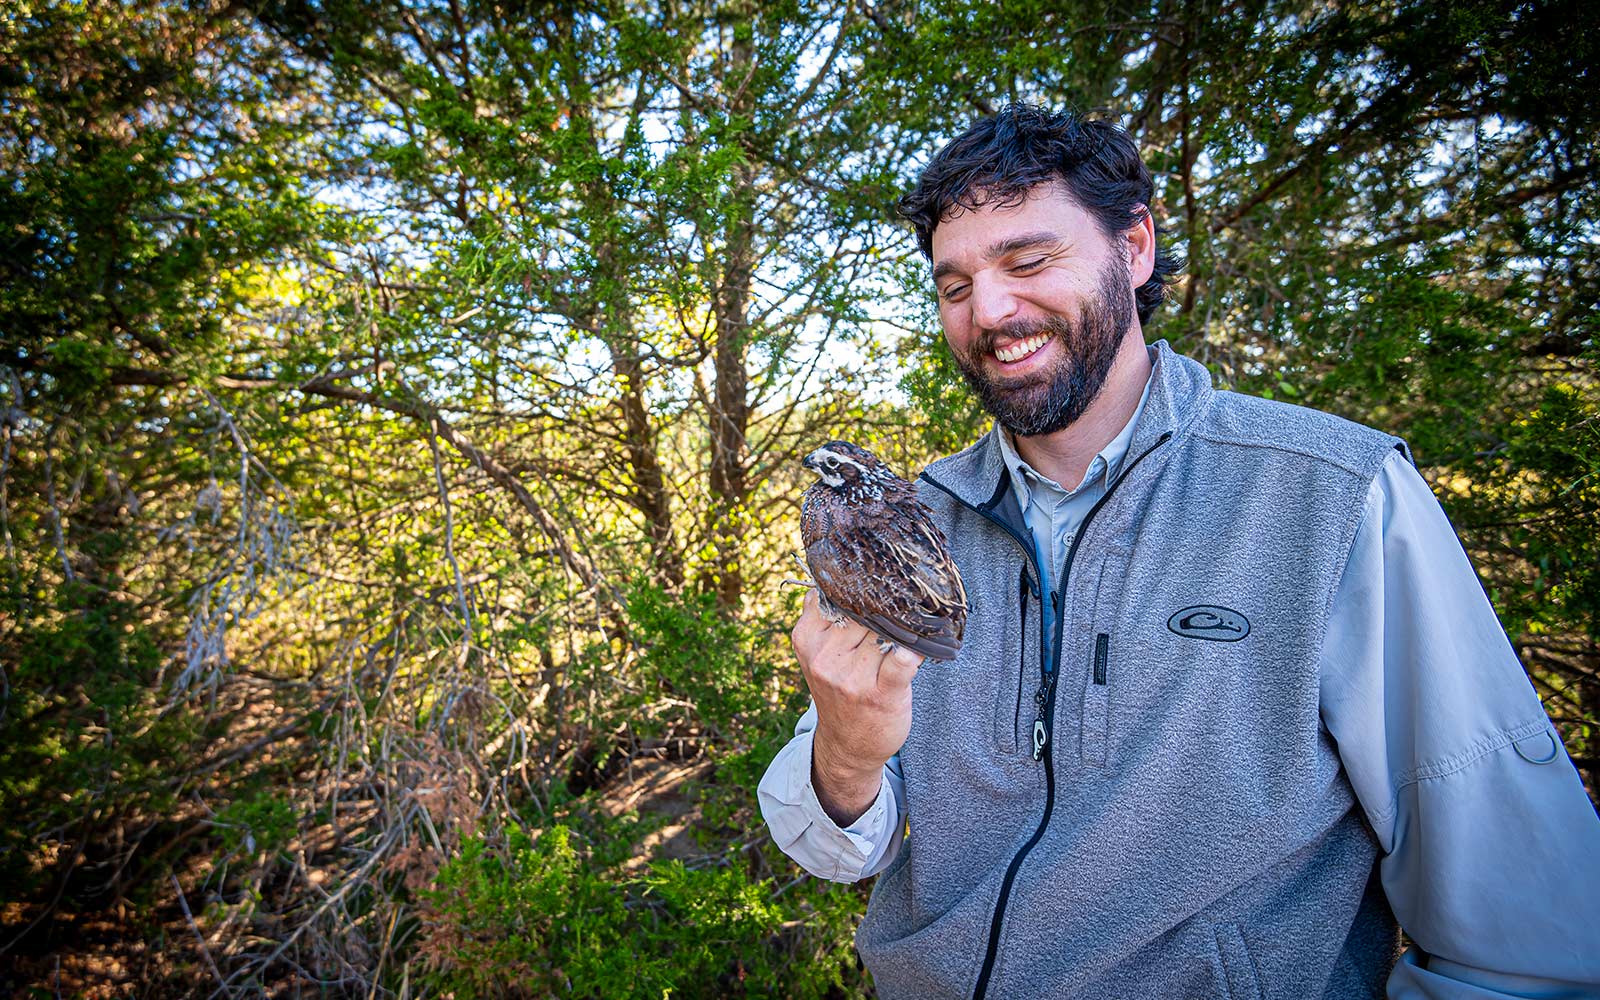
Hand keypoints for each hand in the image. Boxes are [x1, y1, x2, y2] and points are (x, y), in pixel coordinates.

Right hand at [791, 589, 922, 825]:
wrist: (846, 746)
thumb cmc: (839, 692)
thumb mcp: (818, 653)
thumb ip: (827, 618)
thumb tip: (851, 573)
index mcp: (807, 639)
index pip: (836, 593)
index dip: (860, 583)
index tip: (878, 575)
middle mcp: (826, 656)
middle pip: (863, 610)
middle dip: (885, 605)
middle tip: (904, 597)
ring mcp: (852, 676)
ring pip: (885, 629)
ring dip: (903, 625)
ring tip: (915, 621)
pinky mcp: (881, 693)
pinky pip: (901, 660)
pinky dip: (914, 650)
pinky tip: (921, 646)